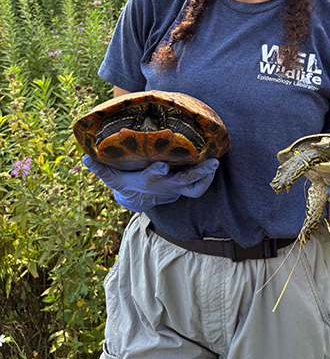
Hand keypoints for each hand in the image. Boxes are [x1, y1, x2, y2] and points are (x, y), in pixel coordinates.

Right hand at [82, 155, 218, 211]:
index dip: (156, 171)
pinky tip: (214, 165)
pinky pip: (198, 188)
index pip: (152, 176)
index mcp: (148, 180)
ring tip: (215, 163)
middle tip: (210, 163)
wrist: (139, 200)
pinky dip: (207, 180)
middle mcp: (164, 186)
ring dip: (206, 177)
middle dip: (196, 173)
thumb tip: (84, 158)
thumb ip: (101, 168)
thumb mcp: (112, 178)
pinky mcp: (183, 188)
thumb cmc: (126, 184)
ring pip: (194, 187)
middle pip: (182, 181)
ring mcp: (176, 188)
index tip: (162, 164)